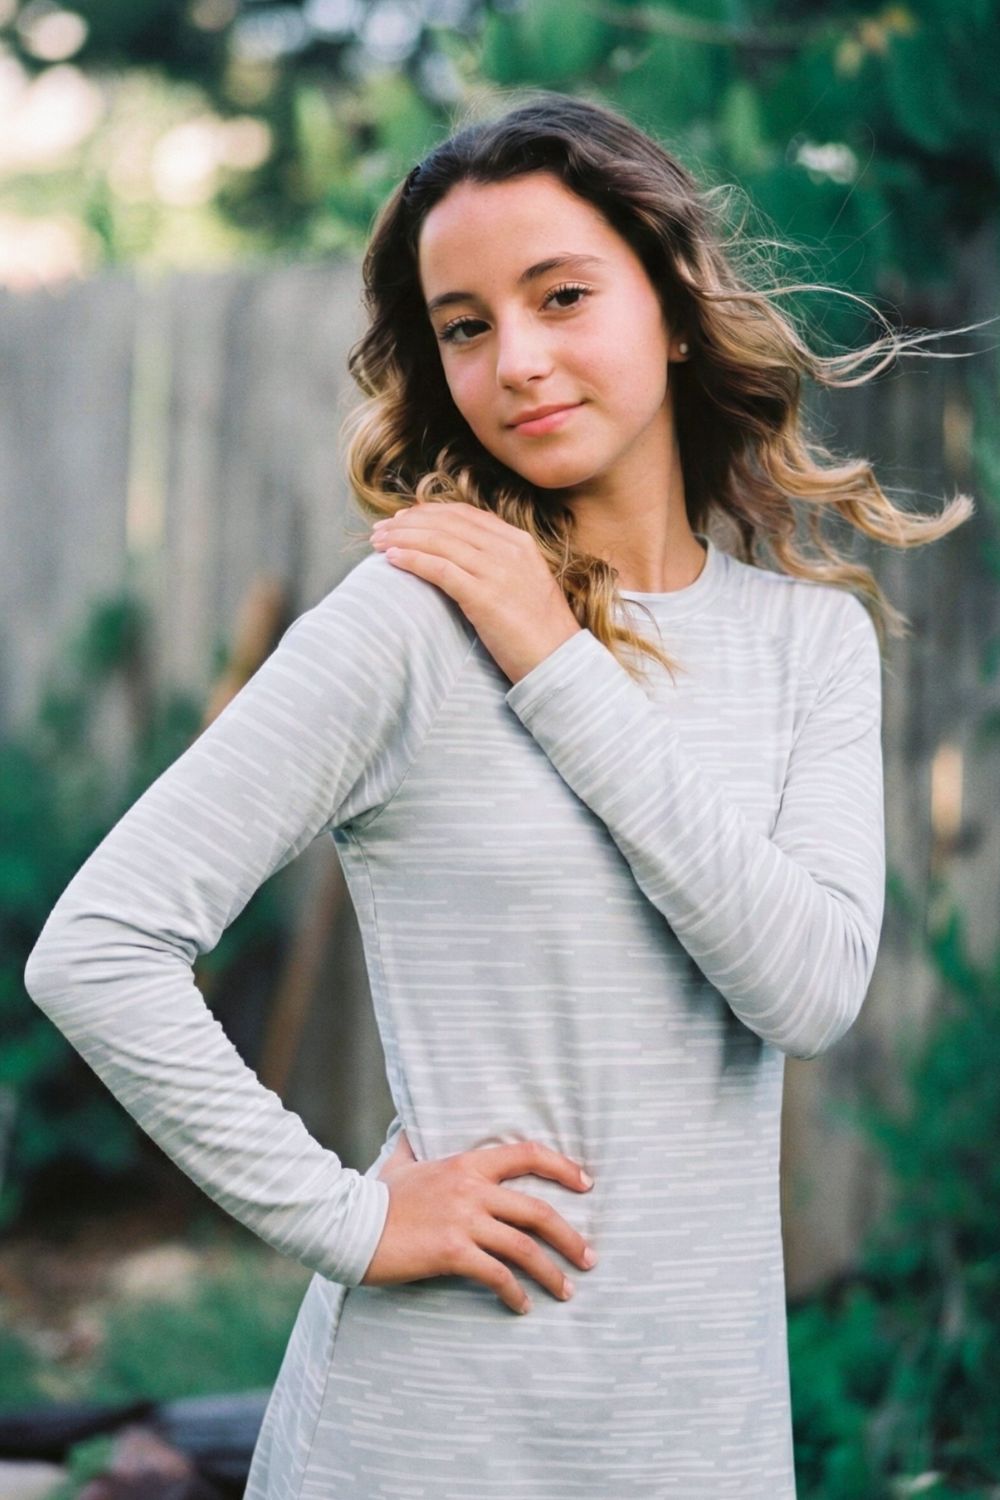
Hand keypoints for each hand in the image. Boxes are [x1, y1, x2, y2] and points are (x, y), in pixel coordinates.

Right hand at [361, 1131, 597, 1314]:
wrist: (347, 1224)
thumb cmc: (375, 1195)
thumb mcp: (400, 1162)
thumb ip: (413, 1145)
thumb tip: (411, 1129)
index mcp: (466, 1162)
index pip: (527, 1154)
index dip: (562, 1167)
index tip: (586, 1184)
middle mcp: (471, 1188)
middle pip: (538, 1211)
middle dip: (570, 1237)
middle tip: (589, 1257)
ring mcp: (463, 1220)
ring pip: (524, 1247)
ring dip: (551, 1272)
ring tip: (567, 1291)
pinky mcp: (452, 1251)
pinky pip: (496, 1275)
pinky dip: (515, 1294)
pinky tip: (522, 1307)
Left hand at [369, 502, 581, 684]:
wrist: (560, 661)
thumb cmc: (540, 631)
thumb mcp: (525, 583)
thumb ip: (499, 564)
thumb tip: (461, 558)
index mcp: (518, 542)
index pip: (465, 515)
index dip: (430, 512)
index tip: (404, 517)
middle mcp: (508, 550)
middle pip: (447, 523)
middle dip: (408, 522)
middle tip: (381, 529)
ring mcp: (497, 571)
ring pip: (439, 541)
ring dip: (403, 538)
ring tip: (378, 543)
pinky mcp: (484, 597)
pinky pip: (439, 569)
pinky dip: (412, 560)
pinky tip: (392, 559)